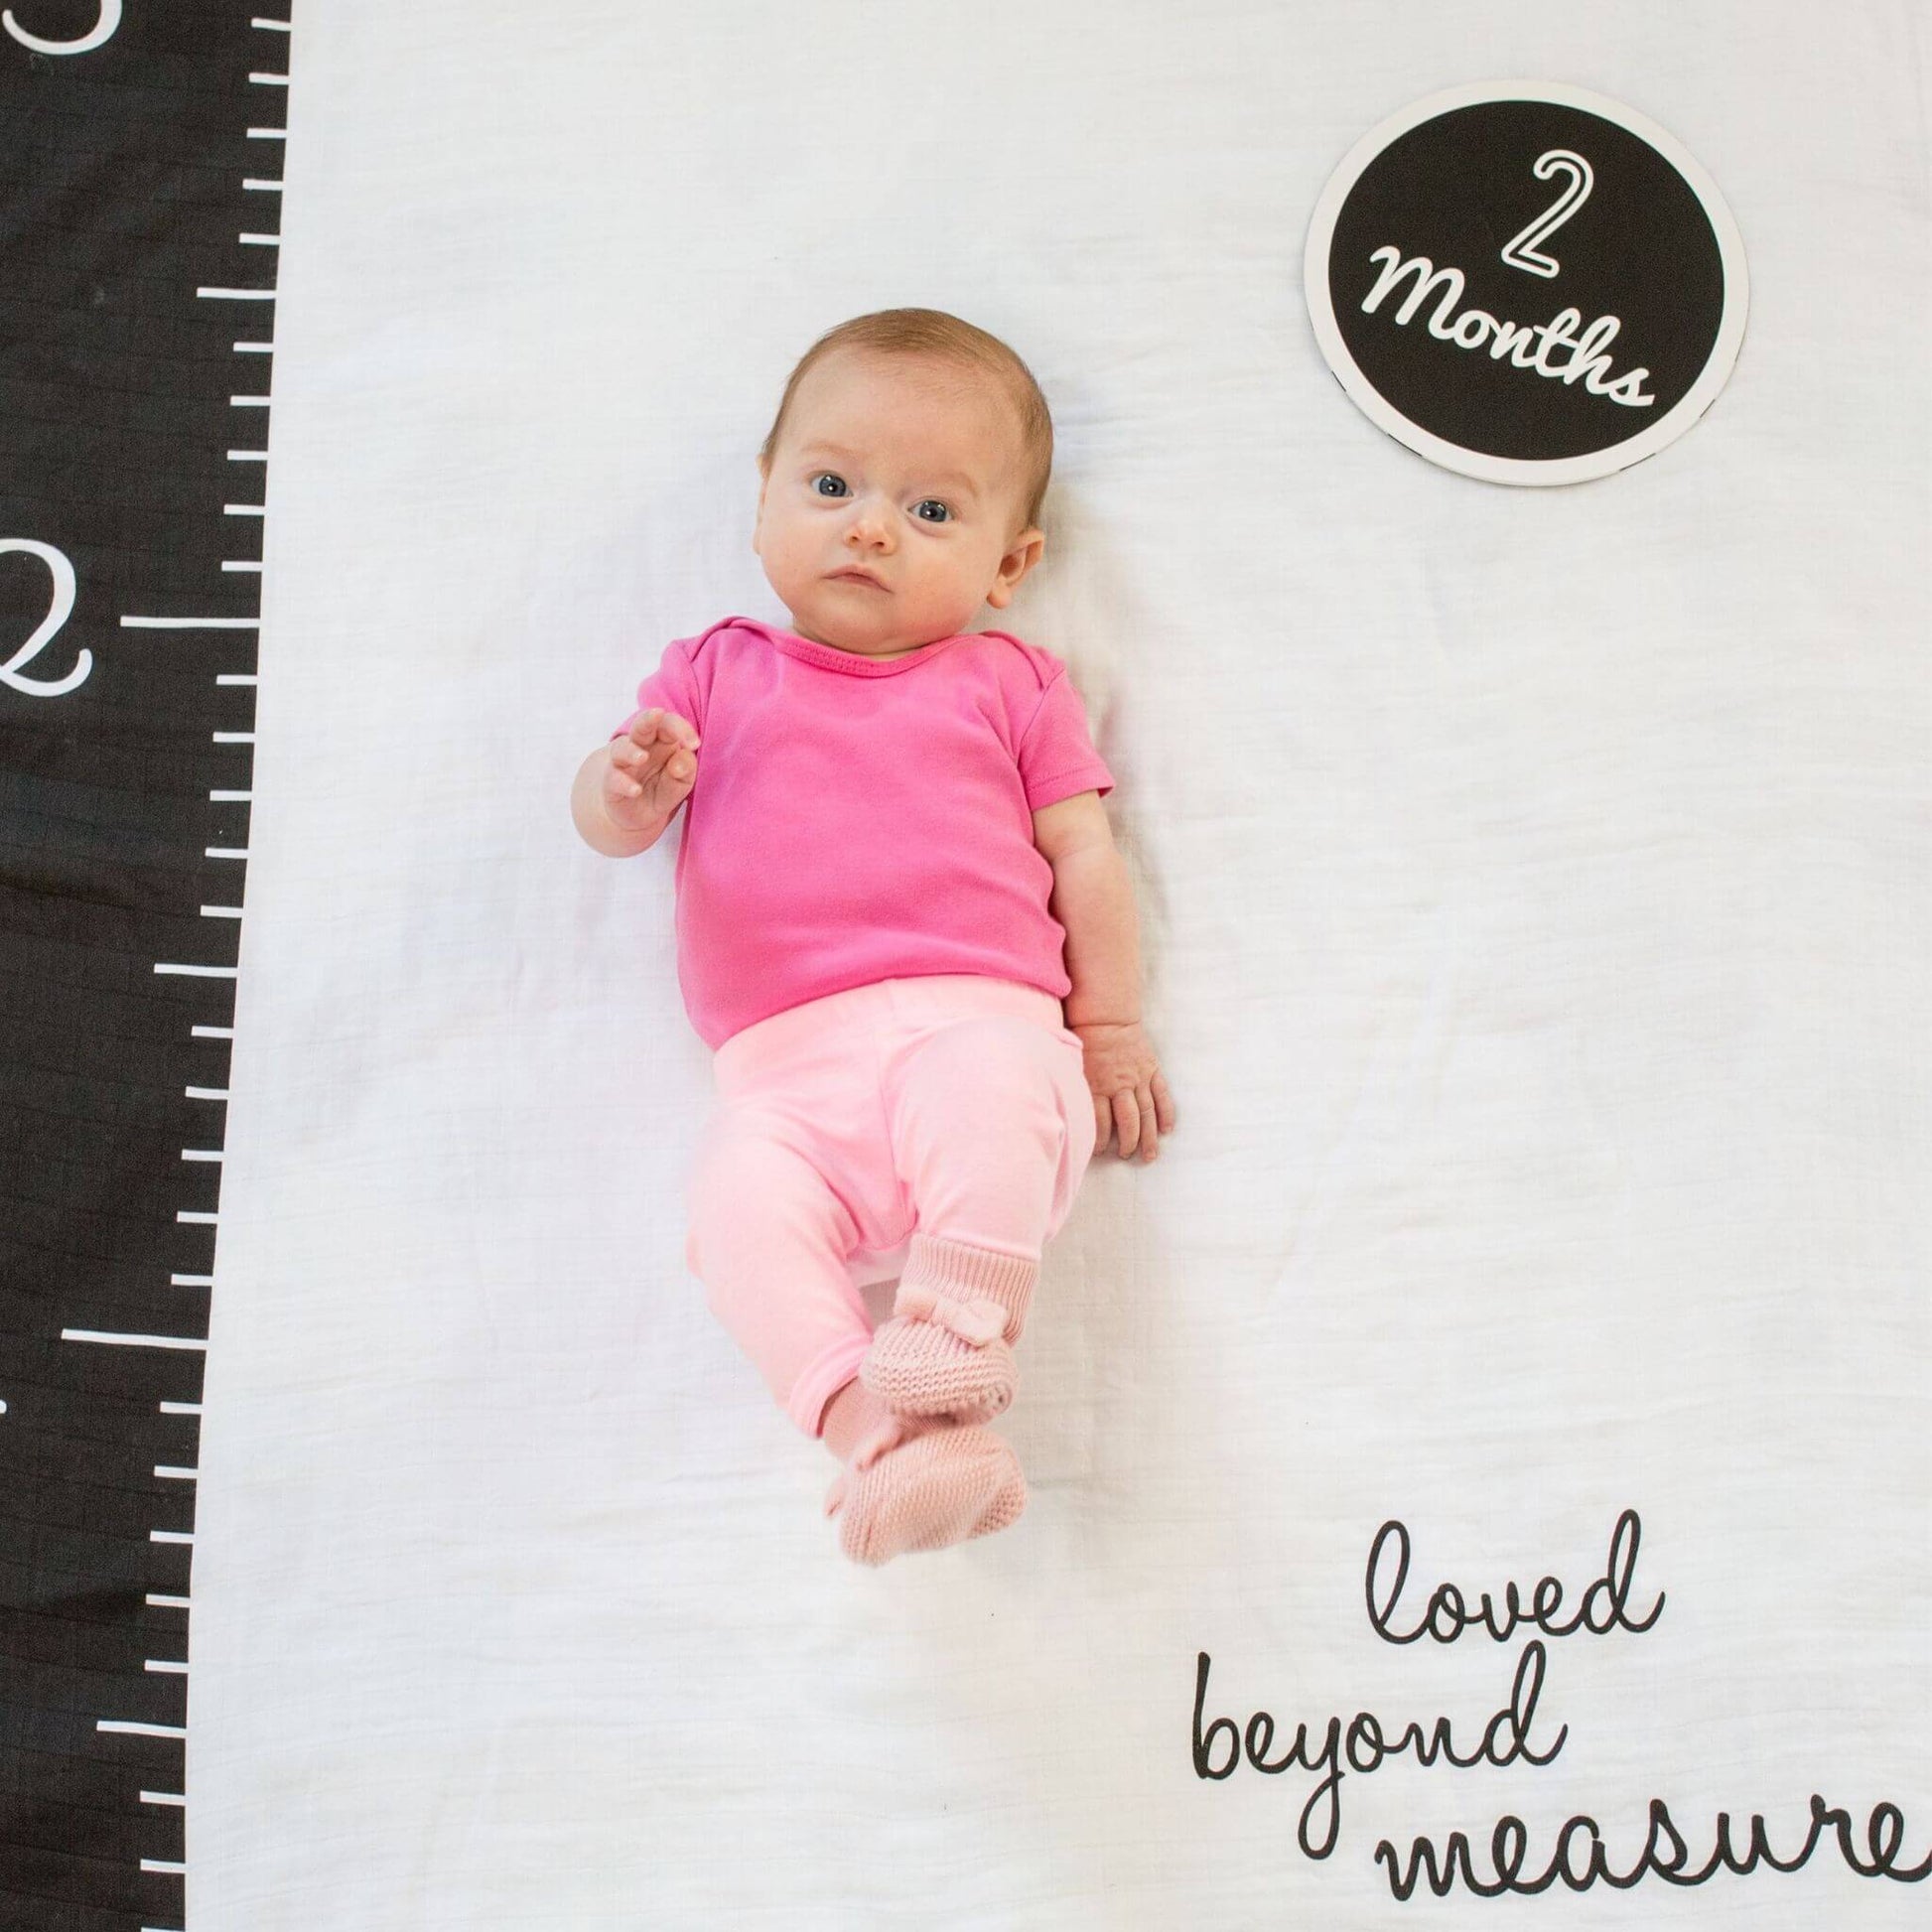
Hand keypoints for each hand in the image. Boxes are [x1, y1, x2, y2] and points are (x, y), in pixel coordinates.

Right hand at [606, 708, 699, 828]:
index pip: (669, 724)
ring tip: (642, 757)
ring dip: (631, 751)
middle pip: (642, 725)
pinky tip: (635, 790)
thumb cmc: (661, 789)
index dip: (681, 728)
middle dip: (649, 718)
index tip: (695, 744)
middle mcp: (640, 747)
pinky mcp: (611, 784)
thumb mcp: (681, 782)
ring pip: (621, 748)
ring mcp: (623, 764)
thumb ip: (685, 770)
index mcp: (661, 741)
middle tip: (658, 714)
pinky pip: (614, 779)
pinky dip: (624, 784)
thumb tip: (681, 761)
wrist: (635, 813)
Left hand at [1069, 1019, 1175, 1162]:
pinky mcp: (1152, 1070)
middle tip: (1125, 1156)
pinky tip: (1167, 1130)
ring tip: (1149, 1156)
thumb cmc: (1085, 1041)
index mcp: (1097, 1085)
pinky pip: (1162, 1095)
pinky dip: (1166, 1113)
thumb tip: (1071, 1114)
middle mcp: (1119, 1085)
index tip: (1099, 1152)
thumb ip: (1077, 1090)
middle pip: (1127, 1122)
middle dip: (1127, 1143)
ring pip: (1147, 1113)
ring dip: (1149, 1137)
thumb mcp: (1074, 1067)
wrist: (1107, 1016)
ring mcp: (1138, 1078)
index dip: (1100, 1141)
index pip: (1100, 1121)